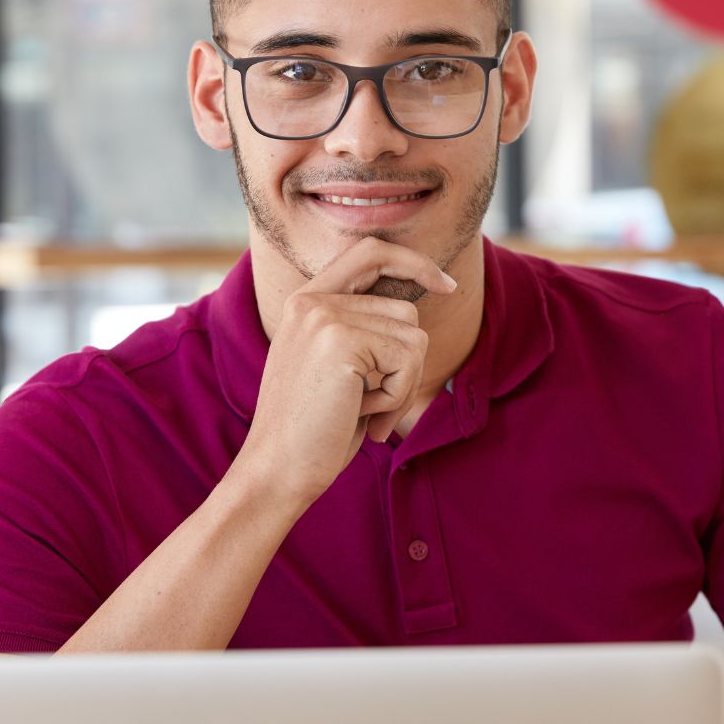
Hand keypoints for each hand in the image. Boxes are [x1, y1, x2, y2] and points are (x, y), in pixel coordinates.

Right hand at [234, 238, 456, 504]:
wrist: (277, 470)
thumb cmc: (316, 429)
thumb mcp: (339, 367)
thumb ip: (366, 328)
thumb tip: (424, 295)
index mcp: (306, 301)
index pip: (371, 252)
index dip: (414, 261)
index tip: (446, 284)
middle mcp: (311, 300)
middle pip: (406, 308)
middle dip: (406, 363)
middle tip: (373, 403)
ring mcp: (324, 316)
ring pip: (413, 335)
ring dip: (402, 384)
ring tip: (363, 409)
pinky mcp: (340, 338)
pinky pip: (408, 359)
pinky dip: (398, 395)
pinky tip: (363, 413)